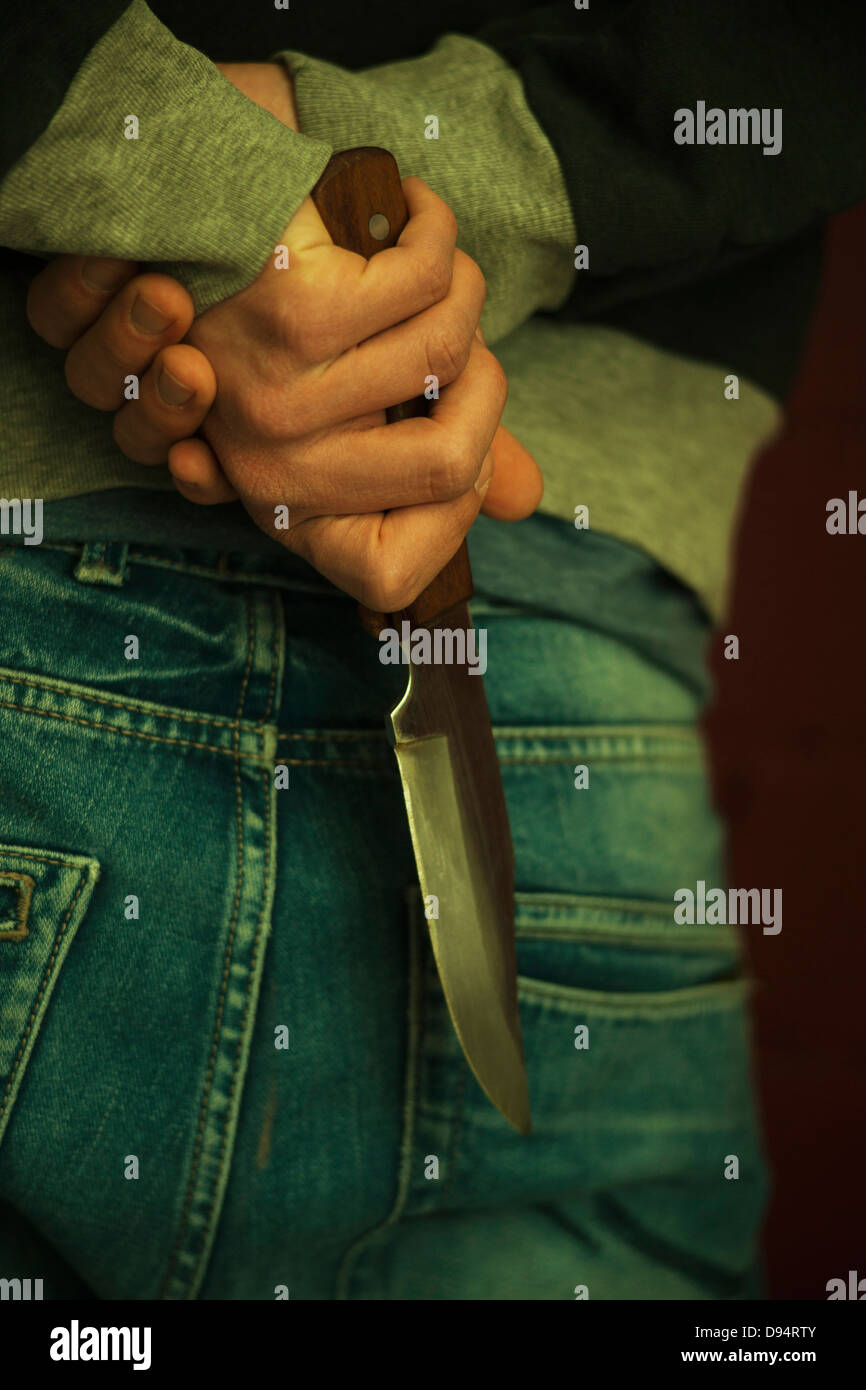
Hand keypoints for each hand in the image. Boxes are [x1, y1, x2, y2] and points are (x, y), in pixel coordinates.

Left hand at [25, 61, 542, 605]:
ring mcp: (280, 399)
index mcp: (290, 508)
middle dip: (484, 385)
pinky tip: (408, 208)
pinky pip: (429, 279)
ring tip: (420, 259)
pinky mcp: (295, 313)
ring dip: (462, 290)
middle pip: (454, 466)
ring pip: (452, 353)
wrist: (198, 196)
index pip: (389, 577)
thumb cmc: (286, 315)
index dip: (455, 514)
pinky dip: (435, 227)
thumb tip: (525, 499)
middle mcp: (275, 471)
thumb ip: (440, 451)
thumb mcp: (354, 405)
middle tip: (449, 334)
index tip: (448, 440)